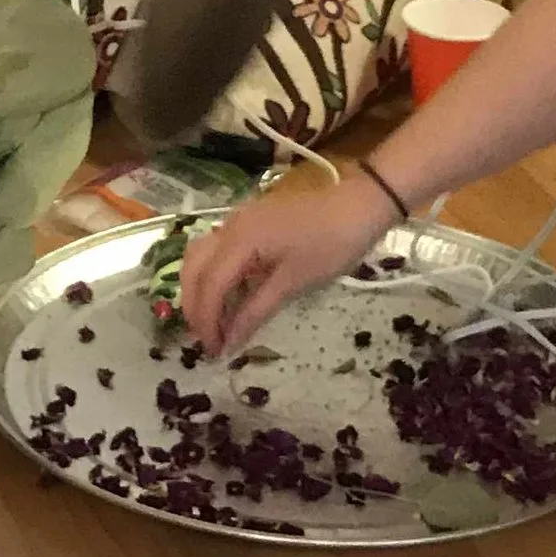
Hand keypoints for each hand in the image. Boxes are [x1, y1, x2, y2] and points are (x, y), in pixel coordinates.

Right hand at [181, 166, 395, 356]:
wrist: (360, 205)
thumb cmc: (331, 245)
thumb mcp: (294, 283)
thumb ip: (255, 311)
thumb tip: (229, 342)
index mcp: (239, 239)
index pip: (209, 285)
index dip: (206, 321)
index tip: (212, 351)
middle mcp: (230, 226)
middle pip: (194, 269)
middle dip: (195, 306)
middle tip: (207, 339)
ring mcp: (239, 220)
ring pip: (200, 256)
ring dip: (200, 289)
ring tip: (213, 320)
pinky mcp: (250, 222)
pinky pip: (218, 249)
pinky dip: (215, 275)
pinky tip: (230, 296)